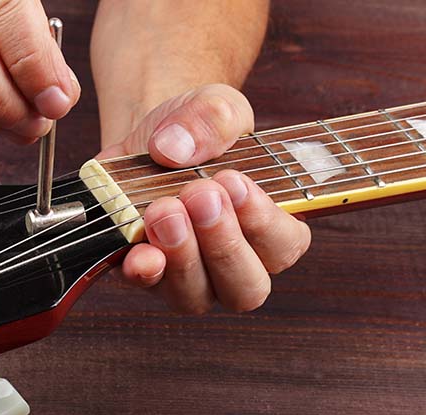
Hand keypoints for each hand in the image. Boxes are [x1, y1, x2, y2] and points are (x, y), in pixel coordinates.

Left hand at [99, 84, 310, 313]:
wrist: (147, 139)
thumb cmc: (200, 133)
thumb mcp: (217, 107)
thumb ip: (213, 119)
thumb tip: (174, 148)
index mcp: (270, 229)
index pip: (285, 247)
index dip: (265, 223)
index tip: (236, 183)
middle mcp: (233, 265)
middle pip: (245, 289)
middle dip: (224, 244)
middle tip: (200, 195)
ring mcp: (188, 277)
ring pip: (196, 296)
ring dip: (182, 255)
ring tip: (165, 209)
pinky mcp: (145, 273)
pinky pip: (146, 286)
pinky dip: (143, 271)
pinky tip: (139, 251)